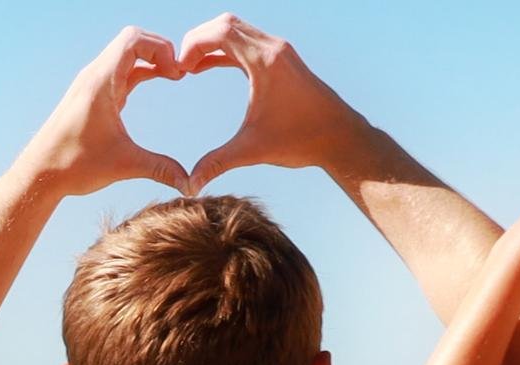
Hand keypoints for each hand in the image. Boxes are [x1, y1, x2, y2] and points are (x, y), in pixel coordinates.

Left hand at [15, 27, 187, 197]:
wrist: (39, 173)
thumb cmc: (73, 165)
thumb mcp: (124, 165)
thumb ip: (160, 169)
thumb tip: (191, 185)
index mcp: (100, 82)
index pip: (133, 40)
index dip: (161, 49)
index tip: (178, 74)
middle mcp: (94, 76)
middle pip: (132, 40)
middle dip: (160, 50)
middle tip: (179, 73)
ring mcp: (92, 84)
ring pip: (126, 54)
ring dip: (151, 58)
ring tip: (173, 76)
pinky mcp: (93, 94)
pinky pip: (121, 69)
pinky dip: (141, 69)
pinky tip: (157, 80)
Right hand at [178, 14, 366, 191]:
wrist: (341, 137)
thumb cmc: (301, 140)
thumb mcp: (253, 150)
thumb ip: (217, 163)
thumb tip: (188, 186)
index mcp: (265, 62)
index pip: (220, 32)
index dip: (192, 46)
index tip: (179, 71)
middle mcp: (273, 48)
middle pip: (225, 23)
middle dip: (197, 40)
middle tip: (180, 66)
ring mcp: (279, 51)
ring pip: (235, 29)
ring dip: (209, 43)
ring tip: (189, 68)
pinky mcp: (281, 59)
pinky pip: (244, 43)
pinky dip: (223, 50)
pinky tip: (205, 67)